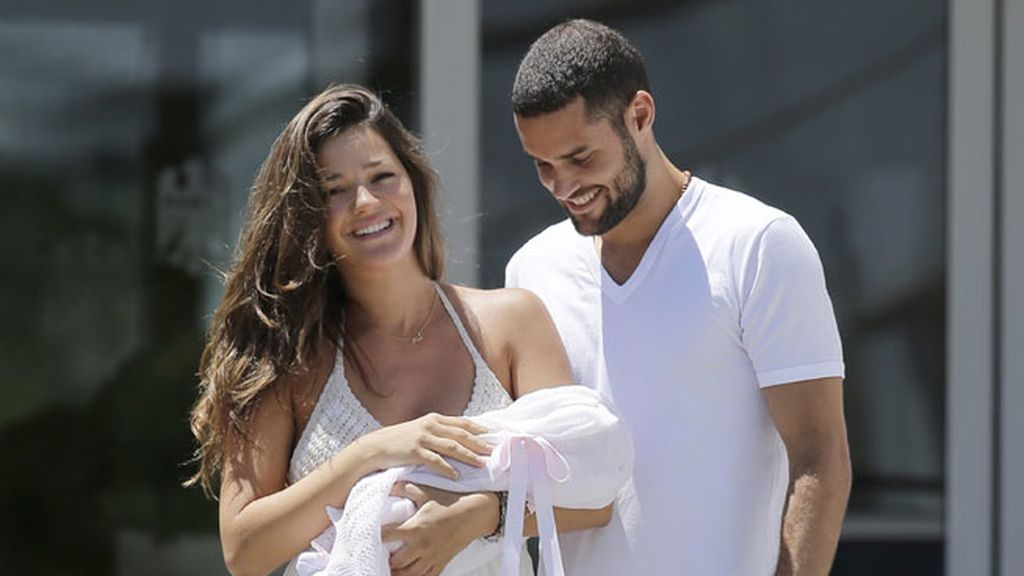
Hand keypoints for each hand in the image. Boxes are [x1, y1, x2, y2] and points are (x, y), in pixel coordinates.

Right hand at [358, 413, 491, 478]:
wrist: (376, 446)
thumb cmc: (400, 439)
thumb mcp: (421, 429)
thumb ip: (438, 430)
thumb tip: (459, 436)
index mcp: (434, 419)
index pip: (461, 422)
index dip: (477, 429)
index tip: (491, 434)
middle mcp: (430, 426)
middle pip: (460, 434)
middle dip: (478, 443)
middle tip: (492, 450)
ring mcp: (422, 438)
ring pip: (451, 447)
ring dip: (468, 456)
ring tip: (480, 464)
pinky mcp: (415, 452)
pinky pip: (435, 461)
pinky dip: (447, 468)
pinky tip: (456, 475)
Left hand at [383, 483, 499, 575]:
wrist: (475, 514)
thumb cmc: (449, 501)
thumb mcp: (426, 491)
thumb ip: (405, 488)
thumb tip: (390, 484)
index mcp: (416, 528)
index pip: (388, 536)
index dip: (375, 537)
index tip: (368, 535)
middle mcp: (422, 546)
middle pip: (396, 562)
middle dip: (386, 560)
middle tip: (378, 555)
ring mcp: (432, 557)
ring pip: (409, 575)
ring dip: (397, 573)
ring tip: (389, 568)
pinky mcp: (441, 563)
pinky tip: (407, 575)